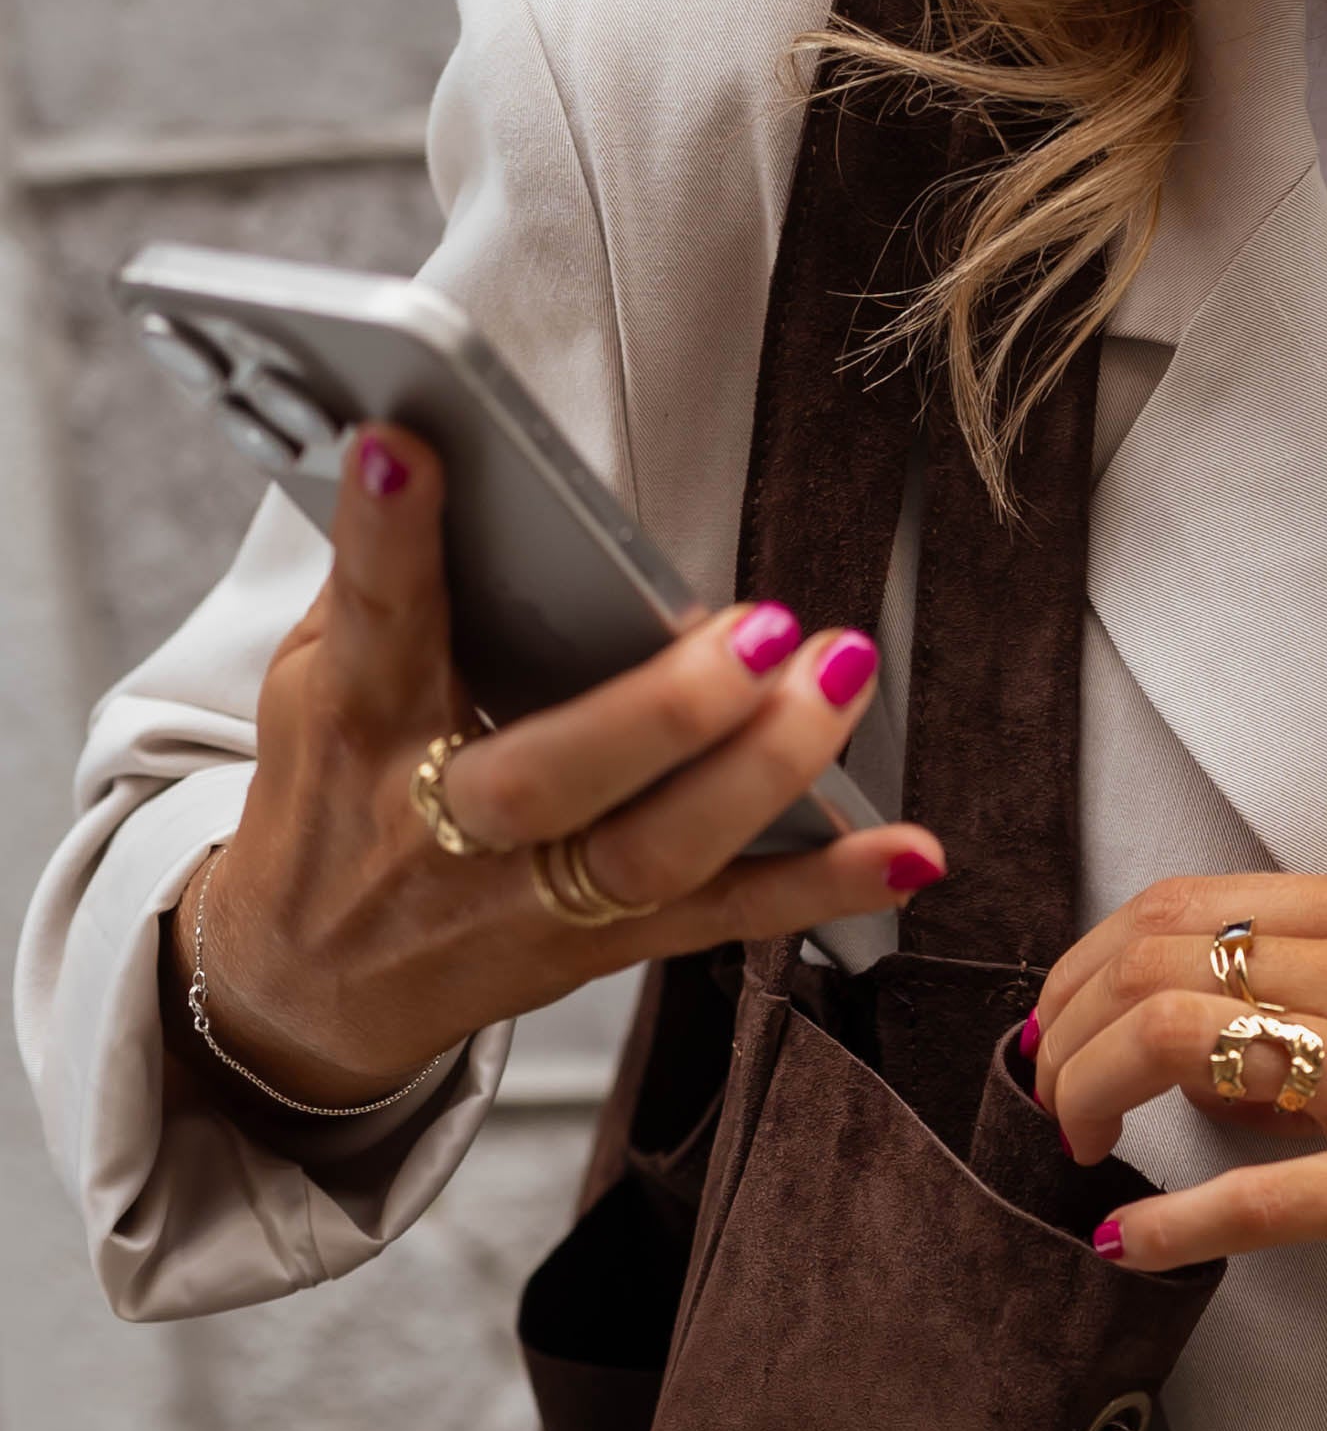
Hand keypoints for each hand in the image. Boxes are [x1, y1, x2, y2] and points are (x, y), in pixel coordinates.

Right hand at [165, 425, 946, 1113]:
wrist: (313, 984)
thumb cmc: (334, 797)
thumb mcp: (316, 683)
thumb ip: (377, 582)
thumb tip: (436, 446)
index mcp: (362, 728)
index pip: (378, 623)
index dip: (389, 538)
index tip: (411, 448)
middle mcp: (449, 827)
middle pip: (554, 774)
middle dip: (668, 705)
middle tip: (762, 625)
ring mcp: (533, 900)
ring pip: (657, 853)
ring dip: (766, 772)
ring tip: (839, 677)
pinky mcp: (604, 946)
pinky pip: (728, 919)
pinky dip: (826, 888)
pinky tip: (909, 851)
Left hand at [1029, 872, 1326, 1372]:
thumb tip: (1224, 1075)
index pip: (1183, 904)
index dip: (1084, 964)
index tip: (1057, 1025)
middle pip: (1151, 961)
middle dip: (1059, 1032)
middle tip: (1040, 1100)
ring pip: (1183, 1047)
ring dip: (1088, 1102)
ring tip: (1072, 1157)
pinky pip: (1265, 1198)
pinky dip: (1173, 1221)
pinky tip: (1127, 1245)